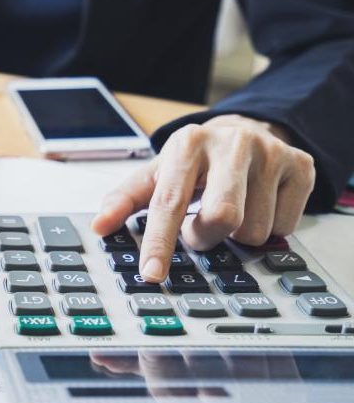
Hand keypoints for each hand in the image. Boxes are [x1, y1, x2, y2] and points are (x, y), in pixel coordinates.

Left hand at [92, 115, 315, 282]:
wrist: (245, 130)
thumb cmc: (195, 160)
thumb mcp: (157, 173)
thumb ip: (125, 199)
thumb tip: (99, 227)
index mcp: (187, 144)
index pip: (169, 202)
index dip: (159, 241)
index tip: (152, 272)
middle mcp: (231, 144)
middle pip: (222, 218)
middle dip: (207, 236)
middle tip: (201, 228)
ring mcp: (271, 153)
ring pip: (255, 230)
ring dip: (237, 235)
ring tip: (230, 210)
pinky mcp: (302, 165)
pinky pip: (285, 226)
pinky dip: (269, 227)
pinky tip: (258, 205)